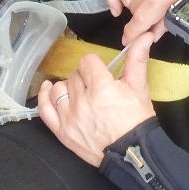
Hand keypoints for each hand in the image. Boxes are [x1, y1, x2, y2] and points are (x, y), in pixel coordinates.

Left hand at [38, 41, 156, 164]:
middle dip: (85, 77)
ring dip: (68, 86)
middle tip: (96, 87)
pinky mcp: (61, 132)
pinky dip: (44, 96)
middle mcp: (82, 101)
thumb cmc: (136, 120)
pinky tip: (49, 88)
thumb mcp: (140, 88)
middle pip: (74, 75)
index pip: (88, 62)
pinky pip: (44, 109)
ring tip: (79, 92)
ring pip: (59, 89)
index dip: (96, 65)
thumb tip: (144, 36)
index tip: (101, 72)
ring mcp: (69, 117)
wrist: (132, 153)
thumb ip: (137, 60)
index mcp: (101, 88)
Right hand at [106, 0, 188, 44]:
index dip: (134, 32)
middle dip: (139, 19)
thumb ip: (172, 16)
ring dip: (130, 7)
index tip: (128, 40)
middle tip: (148, 20)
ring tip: (142, 6)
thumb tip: (153, 35)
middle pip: (134, 7)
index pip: (144, 15)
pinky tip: (117, 6)